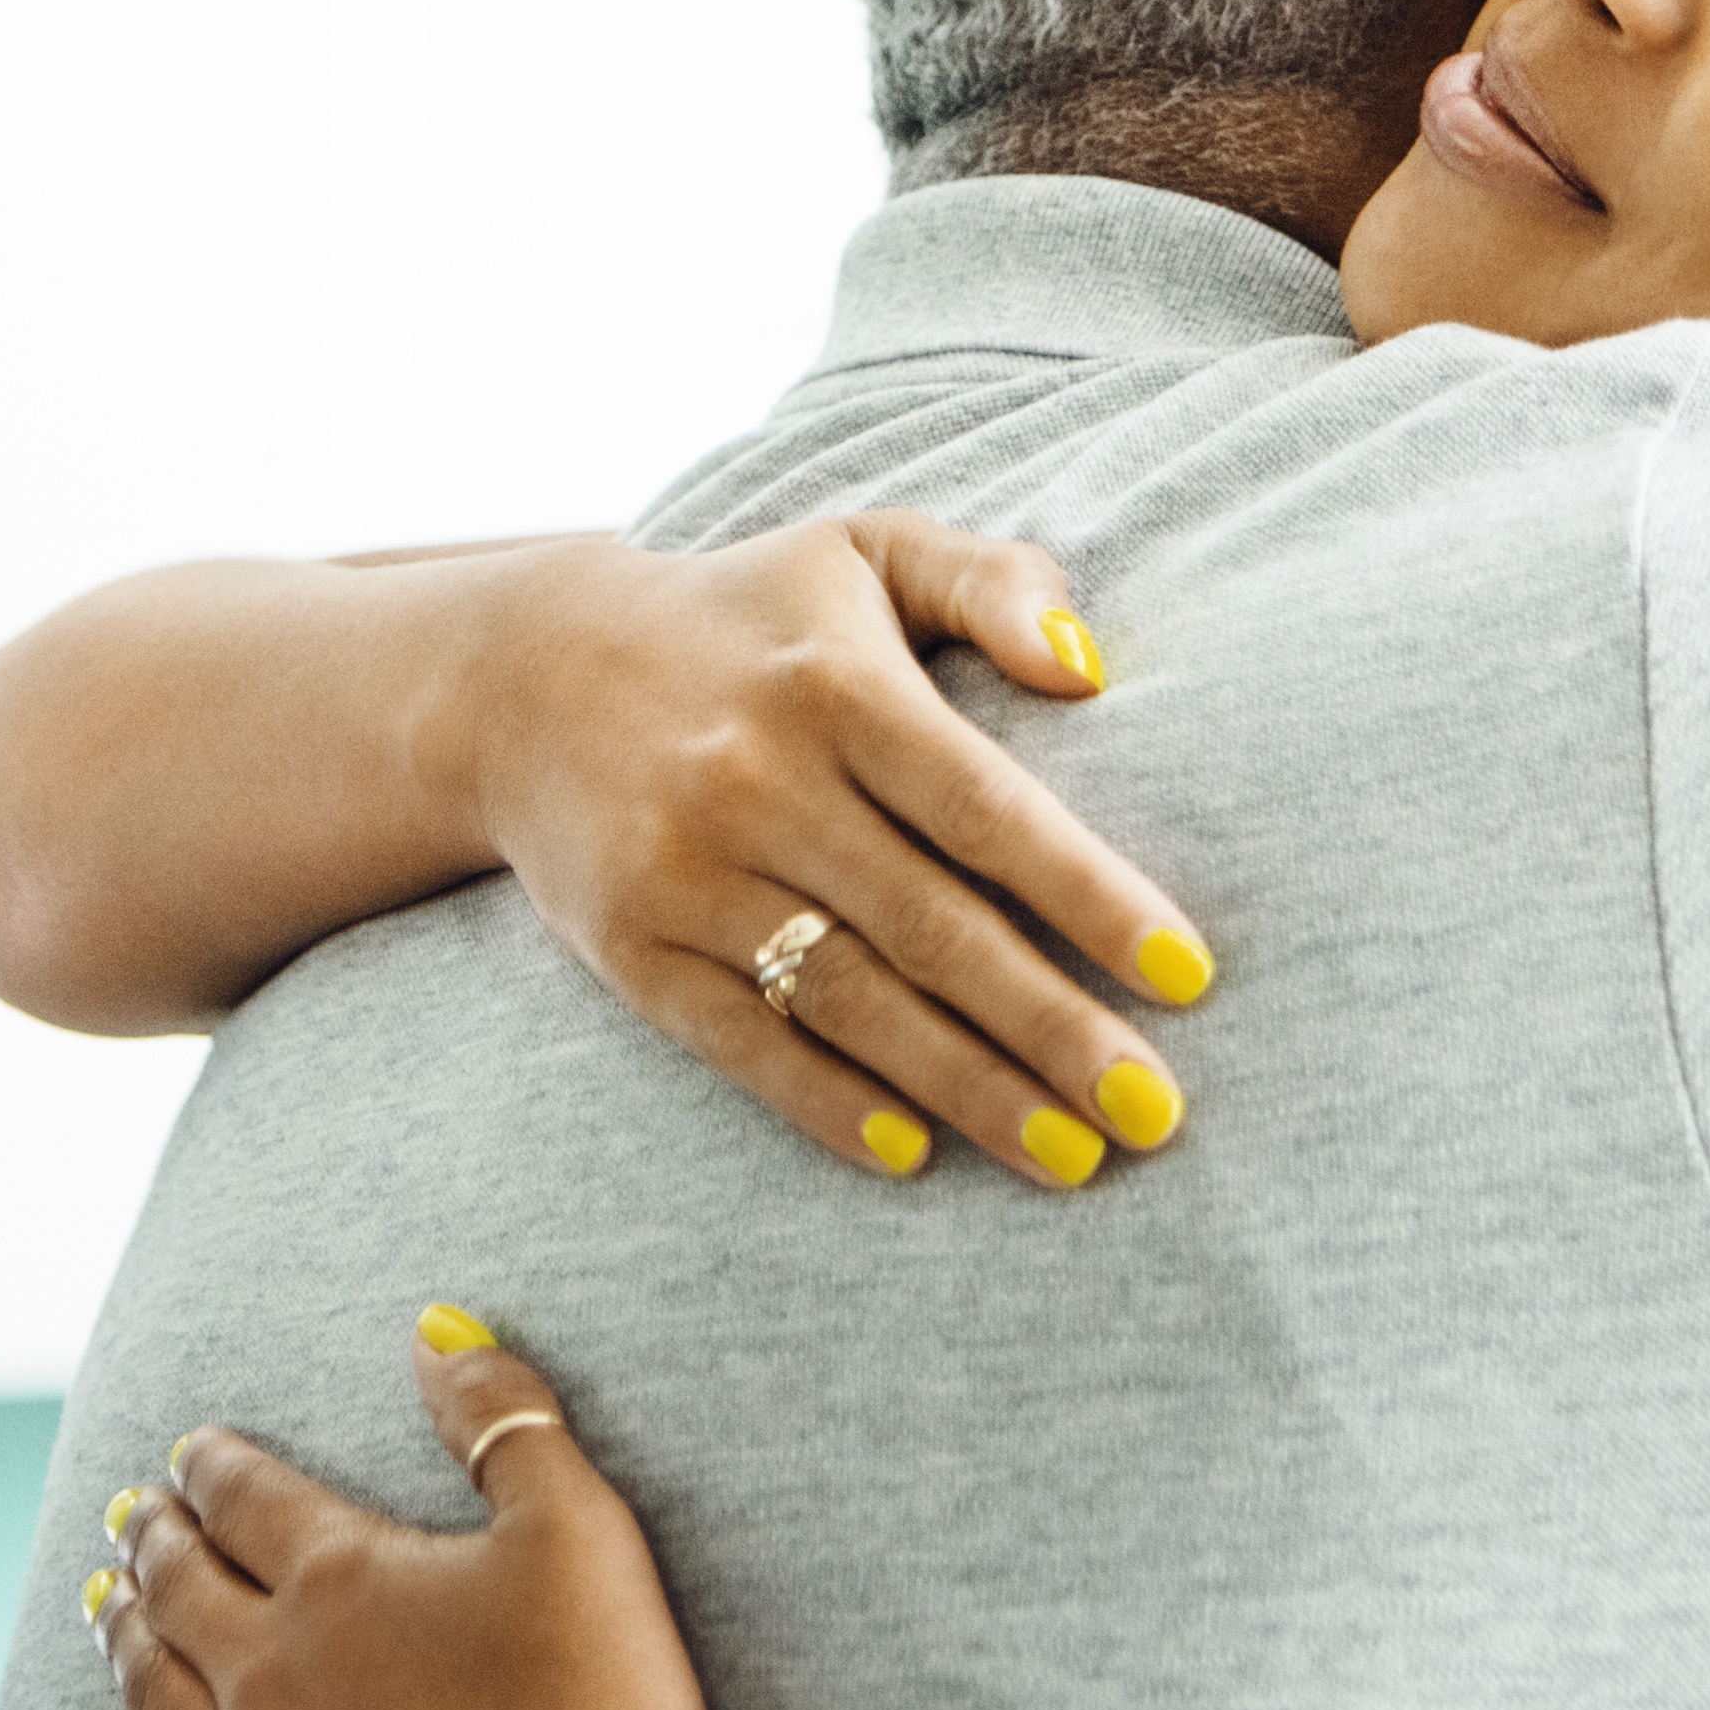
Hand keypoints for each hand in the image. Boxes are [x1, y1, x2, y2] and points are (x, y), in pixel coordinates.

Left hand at [89, 1320, 841, 1709]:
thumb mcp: (578, 1534)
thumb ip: (506, 1423)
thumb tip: (436, 1328)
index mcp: (337, 1578)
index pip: (247, 1498)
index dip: (213, 1465)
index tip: (187, 1451)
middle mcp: (265, 1672)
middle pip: (180, 1588)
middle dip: (153, 1541)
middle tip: (130, 1515)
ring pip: (149, 1691)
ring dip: (124, 1638)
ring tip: (105, 1606)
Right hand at [457, 515, 1204, 1189]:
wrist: (521, 675)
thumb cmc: (748, 617)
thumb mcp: (866, 551)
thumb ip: (992, 582)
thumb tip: (1092, 670)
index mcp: (834, 685)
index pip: (983, 805)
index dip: (1089, 893)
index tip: (1187, 975)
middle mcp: (758, 782)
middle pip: (930, 926)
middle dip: (1051, 1028)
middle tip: (1157, 1113)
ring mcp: (686, 874)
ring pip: (848, 1000)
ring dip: (966, 1089)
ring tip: (1073, 1159)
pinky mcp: (632, 949)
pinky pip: (742, 1043)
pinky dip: (828, 1104)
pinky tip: (917, 1155)